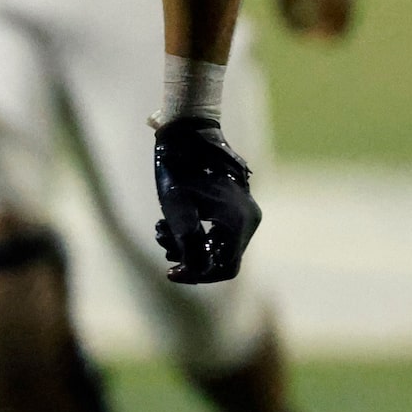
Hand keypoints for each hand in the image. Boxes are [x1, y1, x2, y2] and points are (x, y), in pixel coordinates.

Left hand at [152, 116, 260, 283]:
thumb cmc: (179, 170)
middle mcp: (250, 219)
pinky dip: (197, 235)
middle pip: (222, 259)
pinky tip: (171, 224)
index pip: (225, 267)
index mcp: (239, 221)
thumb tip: (198, 270)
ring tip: (161, 230)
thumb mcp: (177, 208)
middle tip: (163, 243)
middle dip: (190, 257)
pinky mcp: (238, 209)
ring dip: (189, 246)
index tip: (171, 272)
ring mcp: (246, 214)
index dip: (198, 275)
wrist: (187, 136)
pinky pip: (220, 234)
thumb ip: (188, 243)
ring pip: (219, 247)